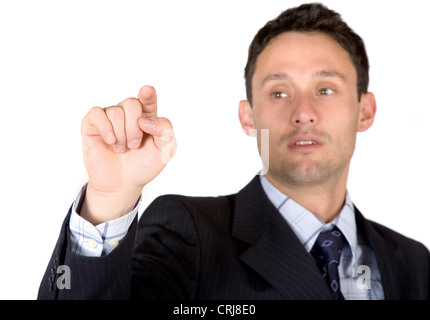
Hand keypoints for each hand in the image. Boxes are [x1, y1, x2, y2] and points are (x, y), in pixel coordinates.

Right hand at [80, 85, 175, 224]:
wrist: (123, 184)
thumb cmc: (144, 165)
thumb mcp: (165, 150)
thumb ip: (164, 130)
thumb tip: (144, 119)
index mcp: (146, 116)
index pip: (147, 98)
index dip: (147, 94)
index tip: (147, 91)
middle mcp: (128, 114)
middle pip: (132, 103)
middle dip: (134, 128)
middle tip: (134, 145)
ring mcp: (110, 118)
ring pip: (115, 112)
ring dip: (121, 135)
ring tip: (122, 149)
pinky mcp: (92, 125)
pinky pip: (96, 114)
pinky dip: (105, 128)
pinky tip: (111, 141)